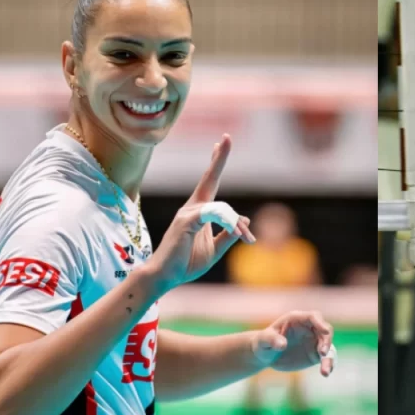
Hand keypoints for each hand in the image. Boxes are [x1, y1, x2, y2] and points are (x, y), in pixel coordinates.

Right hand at [141, 135, 255, 293]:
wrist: (164, 276)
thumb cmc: (185, 263)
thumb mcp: (215, 249)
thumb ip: (228, 234)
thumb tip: (244, 219)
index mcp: (199, 212)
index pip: (210, 183)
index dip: (216, 163)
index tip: (220, 144)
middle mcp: (192, 208)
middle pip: (209, 179)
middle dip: (219, 158)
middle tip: (226, 138)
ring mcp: (188, 213)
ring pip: (222, 208)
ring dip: (238, 224)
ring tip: (249, 239)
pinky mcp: (185, 221)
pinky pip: (214, 215)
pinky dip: (229, 222)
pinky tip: (237, 231)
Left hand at [252, 311, 335, 376]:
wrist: (266, 355)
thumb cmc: (263, 343)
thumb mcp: (264, 340)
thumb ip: (272, 340)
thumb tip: (282, 344)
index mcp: (298, 319)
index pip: (313, 317)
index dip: (320, 323)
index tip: (325, 331)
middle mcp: (310, 329)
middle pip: (325, 331)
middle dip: (326, 341)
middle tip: (322, 353)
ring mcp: (314, 341)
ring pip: (328, 347)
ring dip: (329, 358)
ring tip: (325, 372)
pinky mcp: (315, 354)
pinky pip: (326, 358)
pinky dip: (328, 365)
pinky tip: (326, 373)